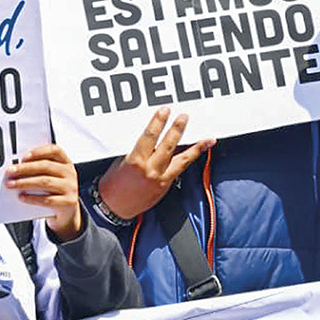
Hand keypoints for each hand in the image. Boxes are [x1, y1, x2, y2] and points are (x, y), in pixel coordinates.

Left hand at [6, 144, 83, 240]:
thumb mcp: (51, 177)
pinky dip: (32, 198)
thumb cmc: (55, 191)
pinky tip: (21, 197)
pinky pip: (47, 200)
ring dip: (25, 182)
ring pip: (45, 182)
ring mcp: (70, 188)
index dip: (38, 152)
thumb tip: (16, 168)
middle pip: (46, 166)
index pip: (54, 150)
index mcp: (65, 162)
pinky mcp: (68, 202)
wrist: (67, 212)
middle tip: (9, 171)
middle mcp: (70, 173)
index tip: (23, 157)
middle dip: (25, 168)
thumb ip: (38, 171)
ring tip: (11, 184)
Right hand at [97, 108, 214, 219]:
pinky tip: (198, 152)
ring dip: (195, 147)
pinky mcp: (166, 187)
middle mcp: (151, 170)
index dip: (158, 122)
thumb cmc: (112, 185)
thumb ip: (136, 149)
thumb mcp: (120, 161)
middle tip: (184, 117)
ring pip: (182, 160)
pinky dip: (190, 159)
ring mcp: (161, 180)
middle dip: (177, 129)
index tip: (164, 111)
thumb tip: (150, 135)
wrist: (114, 208)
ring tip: (207, 138)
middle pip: (168, 145)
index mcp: (136, 162)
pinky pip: (181, 169)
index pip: (149, 137)